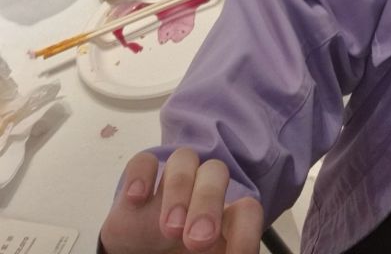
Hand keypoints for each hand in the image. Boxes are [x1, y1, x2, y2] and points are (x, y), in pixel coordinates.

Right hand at [99, 148, 263, 253]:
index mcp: (224, 220)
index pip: (247, 211)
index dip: (246, 232)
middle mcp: (199, 195)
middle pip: (216, 172)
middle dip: (209, 201)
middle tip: (198, 241)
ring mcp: (167, 188)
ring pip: (183, 158)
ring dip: (179, 187)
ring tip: (170, 229)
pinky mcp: (135, 189)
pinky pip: (143, 161)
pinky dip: (141, 174)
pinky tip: (137, 199)